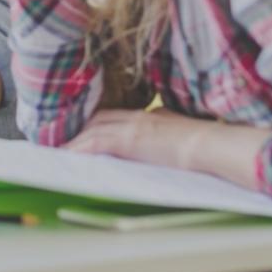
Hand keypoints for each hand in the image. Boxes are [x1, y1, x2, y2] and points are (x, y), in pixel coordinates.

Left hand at [66, 108, 210, 169]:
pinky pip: (95, 143)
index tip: (86, 132)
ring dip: (75, 141)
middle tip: (66, 142)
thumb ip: (168, 138)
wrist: (212, 145)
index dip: (99, 124)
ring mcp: (132, 126)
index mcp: (151, 116)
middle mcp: (138, 117)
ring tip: (59, 152)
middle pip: (99, 119)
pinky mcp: (129, 139)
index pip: (116, 116)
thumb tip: (163, 147)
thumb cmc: (206, 146)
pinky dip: (79, 148)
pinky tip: (67, 155)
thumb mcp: (182, 138)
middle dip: (82, 130)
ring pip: (93, 130)